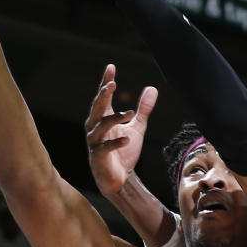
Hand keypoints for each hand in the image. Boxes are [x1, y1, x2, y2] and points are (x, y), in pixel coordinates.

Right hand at [85, 64, 158, 196]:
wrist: (120, 179)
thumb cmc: (124, 152)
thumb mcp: (137, 128)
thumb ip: (143, 110)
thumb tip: (152, 88)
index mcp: (103, 118)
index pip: (103, 97)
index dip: (106, 82)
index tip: (111, 67)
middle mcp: (95, 128)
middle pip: (97, 108)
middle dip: (103, 96)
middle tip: (112, 84)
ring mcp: (94, 143)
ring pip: (100, 126)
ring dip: (113, 118)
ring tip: (128, 113)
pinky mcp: (98, 157)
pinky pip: (104, 148)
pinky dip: (115, 143)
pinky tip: (126, 138)